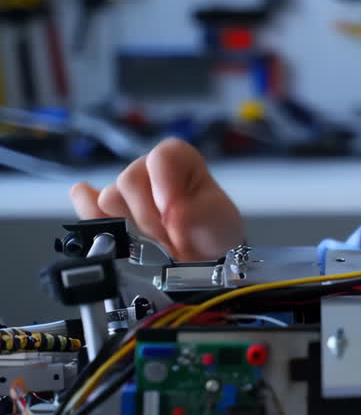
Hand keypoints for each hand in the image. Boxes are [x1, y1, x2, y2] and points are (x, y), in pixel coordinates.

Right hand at [69, 138, 244, 261]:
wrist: (202, 259)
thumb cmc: (213, 231)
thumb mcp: (218, 220)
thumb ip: (196, 213)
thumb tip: (170, 212)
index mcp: (180, 159)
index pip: (161, 155)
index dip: (163, 183)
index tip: (172, 212)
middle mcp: (148, 169)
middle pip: (129, 179)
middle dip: (148, 214)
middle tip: (168, 233)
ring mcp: (125, 191)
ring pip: (108, 199)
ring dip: (131, 225)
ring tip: (155, 239)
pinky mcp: (106, 213)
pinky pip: (89, 209)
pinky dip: (91, 217)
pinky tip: (98, 225)